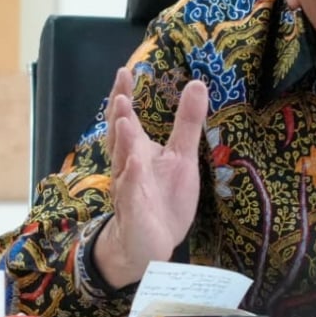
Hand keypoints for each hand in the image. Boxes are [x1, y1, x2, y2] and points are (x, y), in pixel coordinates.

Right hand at [94, 67, 208, 288]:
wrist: (150, 245)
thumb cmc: (163, 198)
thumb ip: (187, 123)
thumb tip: (197, 84)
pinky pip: (131, 194)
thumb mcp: (181, 157)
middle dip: (118, 115)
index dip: (123, 96)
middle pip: (118, 137)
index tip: (125, 71)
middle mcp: (128, 166)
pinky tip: (134, 164)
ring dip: (122, 142)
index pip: (126, 119)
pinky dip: (132, 179)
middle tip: (119, 92)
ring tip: (124, 119)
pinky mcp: (135, 211)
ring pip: (122, 163)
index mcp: (137, 151)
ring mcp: (129, 189)